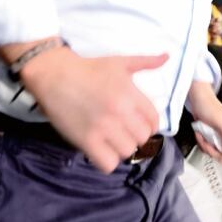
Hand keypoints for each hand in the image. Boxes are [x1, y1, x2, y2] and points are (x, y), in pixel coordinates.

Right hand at [19, 47, 163, 173]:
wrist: (54, 74)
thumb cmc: (88, 68)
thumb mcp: (120, 62)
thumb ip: (146, 62)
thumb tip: (167, 57)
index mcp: (131, 94)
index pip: (154, 121)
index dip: (149, 125)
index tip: (138, 124)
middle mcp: (120, 112)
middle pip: (142, 138)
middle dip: (135, 136)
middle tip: (123, 132)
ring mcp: (103, 128)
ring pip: (127, 152)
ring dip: (121, 149)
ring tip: (112, 141)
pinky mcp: (86, 141)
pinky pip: (108, 164)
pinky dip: (107, 161)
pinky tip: (101, 151)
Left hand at [187, 81, 221, 163]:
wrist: (198, 99)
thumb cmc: (209, 106)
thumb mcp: (219, 122)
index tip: (220, 155)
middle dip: (214, 151)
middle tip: (206, 143)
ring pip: (216, 153)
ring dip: (206, 146)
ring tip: (201, 135)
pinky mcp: (213, 138)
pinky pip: (209, 149)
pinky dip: (202, 144)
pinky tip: (199, 135)